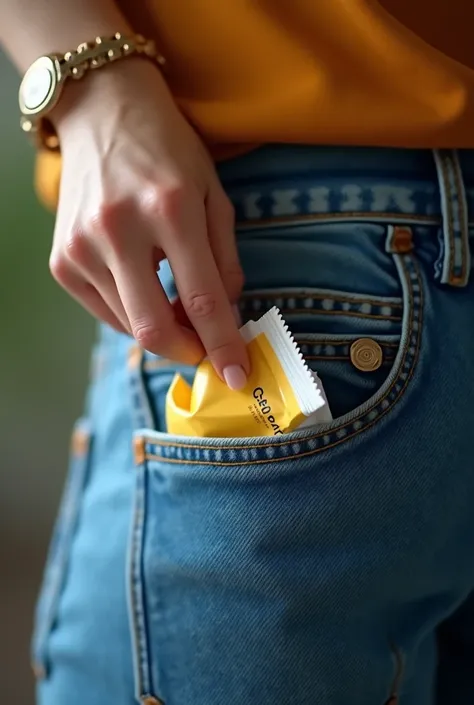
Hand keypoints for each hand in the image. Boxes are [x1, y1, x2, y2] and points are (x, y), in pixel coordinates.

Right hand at [49, 58, 248, 388]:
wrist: (102, 112)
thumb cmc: (169, 151)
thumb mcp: (214, 194)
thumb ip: (226, 259)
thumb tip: (227, 318)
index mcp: (169, 208)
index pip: (202, 299)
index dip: (223, 346)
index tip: (238, 376)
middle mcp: (118, 229)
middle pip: (153, 328)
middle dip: (187, 352)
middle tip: (205, 348)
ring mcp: (81, 247)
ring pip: (129, 325)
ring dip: (161, 328)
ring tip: (175, 303)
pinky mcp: (61, 261)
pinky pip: (105, 311)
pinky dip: (133, 313)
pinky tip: (145, 286)